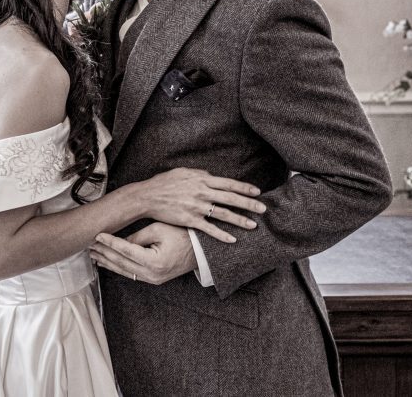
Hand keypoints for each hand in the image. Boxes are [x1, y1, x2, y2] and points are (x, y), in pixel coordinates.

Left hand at [89, 222, 195, 284]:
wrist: (201, 250)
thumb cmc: (183, 235)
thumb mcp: (159, 230)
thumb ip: (137, 237)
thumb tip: (117, 242)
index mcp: (154, 261)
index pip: (125, 250)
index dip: (109, 242)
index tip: (97, 235)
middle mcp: (152, 274)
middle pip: (121, 263)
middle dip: (104, 253)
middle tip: (89, 244)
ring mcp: (153, 279)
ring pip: (124, 270)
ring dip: (107, 261)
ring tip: (93, 254)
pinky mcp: (153, 279)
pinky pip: (131, 273)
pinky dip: (118, 267)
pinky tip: (107, 262)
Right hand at [141, 167, 265, 241]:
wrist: (147, 196)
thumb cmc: (163, 183)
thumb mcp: (182, 172)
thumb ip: (199, 173)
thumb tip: (211, 174)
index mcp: (201, 179)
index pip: (228, 183)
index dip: (244, 188)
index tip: (257, 192)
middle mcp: (202, 192)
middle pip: (231, 198)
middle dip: (249, 204)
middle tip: (263, 209)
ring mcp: (197, 206)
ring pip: (224, 214)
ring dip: (240, 220)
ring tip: (253, 225)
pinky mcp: (190, 219)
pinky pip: (209, 229)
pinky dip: (221, 235)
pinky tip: (232, 239)